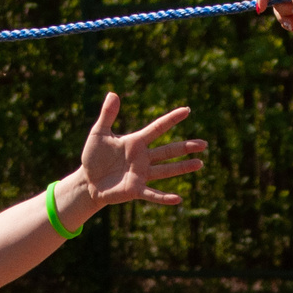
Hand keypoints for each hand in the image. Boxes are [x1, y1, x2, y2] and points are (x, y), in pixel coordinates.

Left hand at [72, 92, 204, 210]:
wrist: (88, 180)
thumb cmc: (94, 157)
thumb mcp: (99, 133)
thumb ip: (107, 115)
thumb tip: (113, 93)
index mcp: (135, 142)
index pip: (157, 128)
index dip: (172, 119)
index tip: (187, 111)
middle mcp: (142, 158)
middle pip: (169, 150)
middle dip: (186, 147)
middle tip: (204, 144)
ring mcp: (141, 174)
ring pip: (167, 170)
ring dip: (183, 167)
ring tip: (200, 163)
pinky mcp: (135, 190)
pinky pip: (152, 194)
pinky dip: (164, 197)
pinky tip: (178, 199)